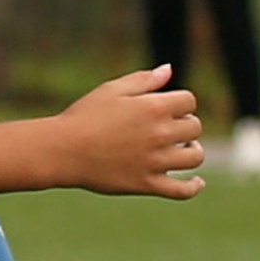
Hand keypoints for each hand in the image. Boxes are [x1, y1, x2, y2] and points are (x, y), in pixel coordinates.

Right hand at [47, 66, 202, 197]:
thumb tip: (169, 69)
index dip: (181, 103)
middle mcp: (160, 134)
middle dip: (186, 125)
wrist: (62, 150)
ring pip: (194, 157)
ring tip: (181, 149)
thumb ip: (143, 79)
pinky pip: (182, 190)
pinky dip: (194, 186)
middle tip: (169, 128)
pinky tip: (196, 182)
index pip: (189, 101)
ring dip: (192, 151)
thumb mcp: (111, 89)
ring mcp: (155, 161)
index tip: (167, 108)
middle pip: (194, 127)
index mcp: (154, 107)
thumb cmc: (84, 116)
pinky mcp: (147, 184)